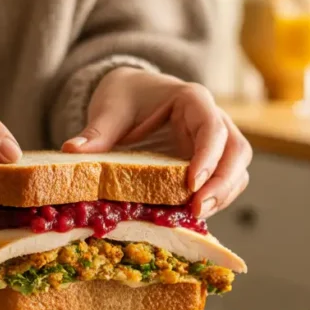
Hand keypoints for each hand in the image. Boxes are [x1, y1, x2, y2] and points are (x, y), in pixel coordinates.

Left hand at [63, 68, 251, 215]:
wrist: (133, 93)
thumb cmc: (126, 96)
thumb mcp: (110, 108)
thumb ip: (97, 131)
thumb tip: (72, 151)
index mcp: (192, 99)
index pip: (212, 127)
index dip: (208, 155)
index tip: (191, 183)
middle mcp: (213, 118)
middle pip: (237, 150)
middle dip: (223, 182)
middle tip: (197, 208)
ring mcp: (216, 142)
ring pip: (238, 168)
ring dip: (224, 195)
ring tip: (196, 216)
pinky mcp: (211, 162)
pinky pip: (226, 182)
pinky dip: (216, 200)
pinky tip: (193, 216)